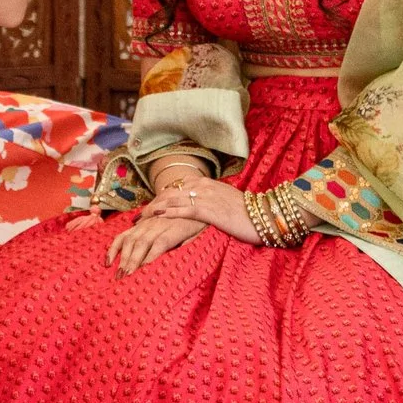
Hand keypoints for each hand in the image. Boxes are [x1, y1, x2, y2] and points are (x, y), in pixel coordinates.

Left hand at [105, 214, 210, 273]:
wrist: (199, 202)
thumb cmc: (182, 218)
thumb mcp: (162, 225)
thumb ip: (151, 236)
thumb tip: (141, 254)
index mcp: (144, 224)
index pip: (123, 236)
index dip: (113, 250)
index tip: (107, 264)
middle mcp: (149, 224)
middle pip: (130, 242)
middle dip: (122, 260)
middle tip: (118, 276)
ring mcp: (161, 225)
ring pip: (141, 243)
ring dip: (133, 260)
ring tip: (128, 274)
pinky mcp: (174, 229)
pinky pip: (159, 243)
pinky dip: (152, 255)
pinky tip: (147, 266)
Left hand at [137, 175, 258, 243]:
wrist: (264, 217)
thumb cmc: (247, 214)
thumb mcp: (227, 202)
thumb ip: (212, 201)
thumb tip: (202, 208)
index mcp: (208, 183)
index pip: (177, 188)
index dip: (161, 197)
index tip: (150, 207)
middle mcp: (204, 186)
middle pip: (170, 192)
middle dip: (152, 204)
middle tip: (138, 216)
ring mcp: (206, 196)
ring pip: (172, 200)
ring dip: (154, 209)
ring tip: (141, 218)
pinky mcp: (208, 209)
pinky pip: (183, 210)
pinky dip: (167, 213)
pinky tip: (156, 217)